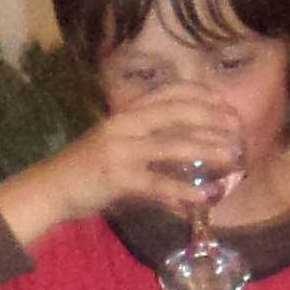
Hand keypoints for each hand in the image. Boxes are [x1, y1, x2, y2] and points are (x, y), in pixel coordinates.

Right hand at [29, 92, 250, 229]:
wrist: (51, 189)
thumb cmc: (90, 172)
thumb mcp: (123, 151)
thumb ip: (157, 157)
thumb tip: (196, 175)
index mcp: (127, 113)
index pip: (170, 92)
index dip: (202, 95)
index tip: (226, 105)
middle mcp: (125, 124)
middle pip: (177, 112)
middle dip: (212, 118)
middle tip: (238, 130)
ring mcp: (121, 150)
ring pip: (172, 145)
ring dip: (207, 150)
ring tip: (234, 157)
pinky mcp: (118, 178)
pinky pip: (158, 184)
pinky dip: (183, 191)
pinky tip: (205, 197)